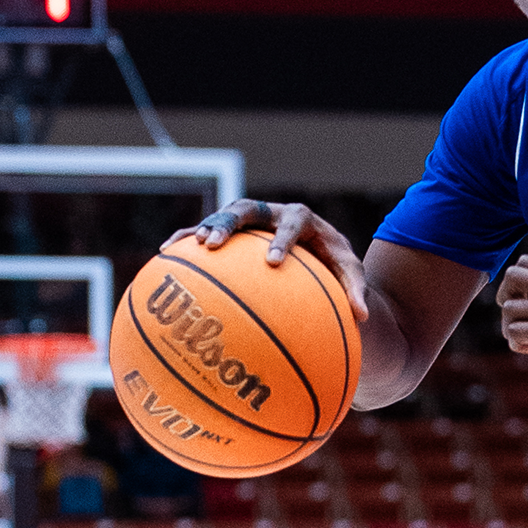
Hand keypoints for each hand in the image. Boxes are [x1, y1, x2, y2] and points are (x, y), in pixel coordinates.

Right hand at [166, 199, 369, 321]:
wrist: (322, 247)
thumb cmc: (336, 262)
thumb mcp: (350, 273)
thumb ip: (355, 290)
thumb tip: (363, 318)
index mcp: (304, 219)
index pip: (293, 224)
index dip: (281, 240)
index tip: (272, 263)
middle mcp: (274, 212)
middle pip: (248, 209)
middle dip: (229, 224)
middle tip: (213, 245)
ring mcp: (252, 218)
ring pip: (223, 215)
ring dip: (203, 228)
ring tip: (183, 246)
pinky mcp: (236, 230)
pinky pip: (208, 229)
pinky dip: (188, 239)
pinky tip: (164, 254)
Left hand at [498, 256, 527, 396]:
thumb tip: (510, 277)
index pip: (523, 262)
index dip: (514, 283)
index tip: (523, 301)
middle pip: (513, 276)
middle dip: (505, 298)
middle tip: (517, 318)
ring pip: (509, 308)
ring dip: (511, 328)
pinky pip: (514, 331)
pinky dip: (517, 344)